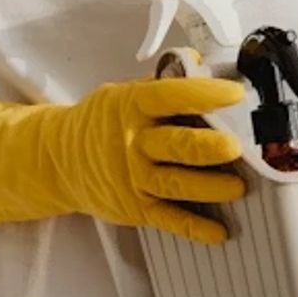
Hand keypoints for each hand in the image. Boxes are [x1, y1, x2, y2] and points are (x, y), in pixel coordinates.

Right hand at [0, 78, 246, 242]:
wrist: (59, 160)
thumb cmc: (102, 123)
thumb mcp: (124, 94)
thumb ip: (163, 84)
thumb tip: (203, 64)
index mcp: (132, 106)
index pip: (169, 96)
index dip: (203, 94)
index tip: (234, 94)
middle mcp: (133, 143)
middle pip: (174, 145)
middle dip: (207, 147)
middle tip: (235, 147)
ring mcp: (134, 178)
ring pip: (175, 184)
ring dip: (209, 187)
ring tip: (238, 187)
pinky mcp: (136, 208)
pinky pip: (169, 219)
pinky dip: (195, 228)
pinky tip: (220, 232)